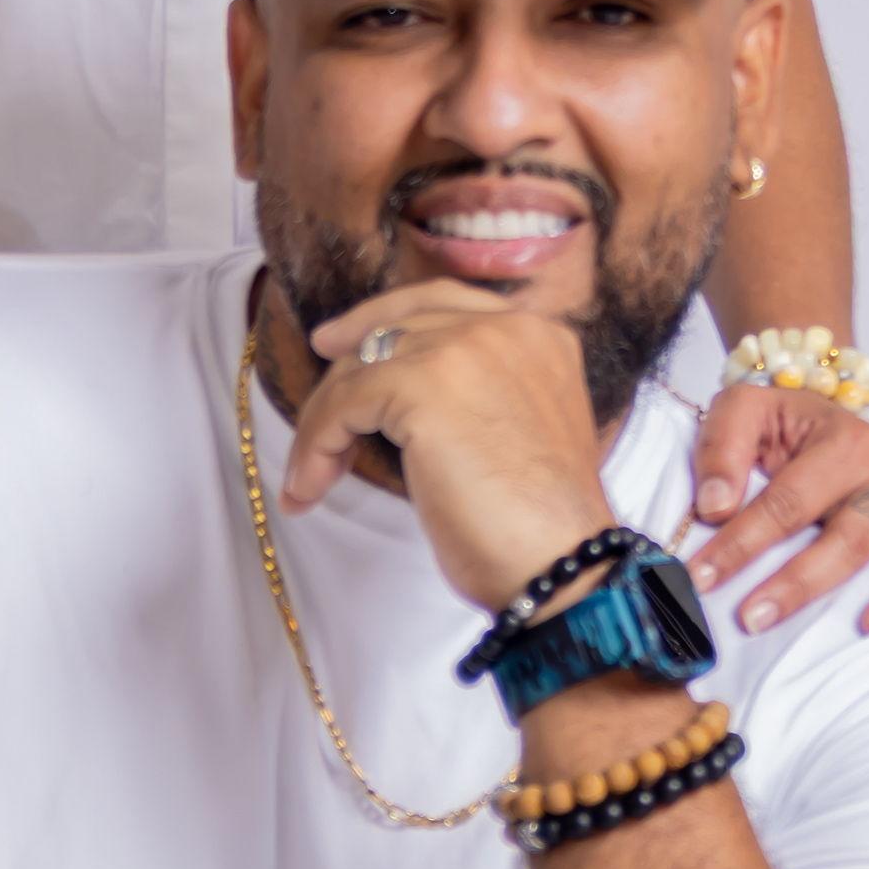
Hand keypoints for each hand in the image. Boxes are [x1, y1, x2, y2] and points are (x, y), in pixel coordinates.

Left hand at [281, 278, 620, 614]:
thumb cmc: (538, 529)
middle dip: (347, 363)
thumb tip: (403, 402)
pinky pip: (344, 402)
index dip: (388, 319)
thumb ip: (478, 398)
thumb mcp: (516, 436)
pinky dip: (316, 444)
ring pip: (362, 366)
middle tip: (313, 391)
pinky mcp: (424, 384)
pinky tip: (310, 487)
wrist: (559, 563)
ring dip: (323, 423)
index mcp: (539, 337)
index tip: (345, 343)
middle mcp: (508, 329)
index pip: (446, 304)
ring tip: (309, 479)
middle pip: (398, 325)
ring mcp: (466, 348)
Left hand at [685, 384, 868, 635]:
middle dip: (800, 582)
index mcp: (843, 442)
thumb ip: (722, 449)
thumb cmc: (783, 424)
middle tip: (754, 617)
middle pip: (850, 536)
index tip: (700, 578)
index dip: (739, 543)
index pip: (786, 502)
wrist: (824, 416)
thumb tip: (715, 505)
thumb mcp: (743, 410)